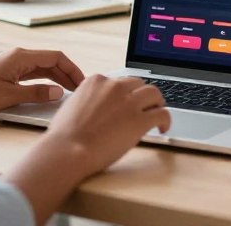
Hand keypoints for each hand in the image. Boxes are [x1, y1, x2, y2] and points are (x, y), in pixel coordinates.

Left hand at [0, 48, 84, 118]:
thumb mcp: (8, 96)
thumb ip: (36, 94)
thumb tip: (59, 92)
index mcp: (21, 57)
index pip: (56, 57)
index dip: (72, 69)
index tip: (82, 82)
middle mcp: (18, 56)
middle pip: (51, 61)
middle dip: (67, 74)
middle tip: (80, 89)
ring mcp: (12, 64)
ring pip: (42, 68)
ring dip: (57, 77)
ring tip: (69, 91)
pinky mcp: (6, 73)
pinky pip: (32, 74)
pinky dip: (44, 81)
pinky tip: (48, 91)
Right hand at [3, 75, 170, 221]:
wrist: (68, 149)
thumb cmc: (65, 135)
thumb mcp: (72, 105)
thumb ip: (88, 100)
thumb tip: (95, 107)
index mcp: (97, 81)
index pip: (118, 81)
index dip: (124, 93)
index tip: (126, 102)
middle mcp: (114, 87)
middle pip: (137, 84)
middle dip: (141, 95)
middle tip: (143, 107)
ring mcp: (129, 102)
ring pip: (154, 93)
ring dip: (156, 103)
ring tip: (156, 113)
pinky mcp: (140, 120)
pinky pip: (162, 113)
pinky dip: (165, 119)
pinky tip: (162, 127)